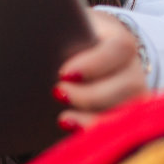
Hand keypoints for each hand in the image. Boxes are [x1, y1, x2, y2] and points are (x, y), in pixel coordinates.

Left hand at [53, 11, 148, 130]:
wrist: (86, 56)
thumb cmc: (72, 40)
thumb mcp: (68, 28)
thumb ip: (58, 28)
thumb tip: (27, 34)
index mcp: (120, 41)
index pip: (120, 48)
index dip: (94, 63)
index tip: (64, 73)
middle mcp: (134, 69)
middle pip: (128, 85)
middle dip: (90, 95)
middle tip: (57, 94)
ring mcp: (136, 97)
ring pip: (128, 112)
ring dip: (94, 120)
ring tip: (62, 119)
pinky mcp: (129, 119)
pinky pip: (121, 132)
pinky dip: (97, 136)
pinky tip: (73, 132)